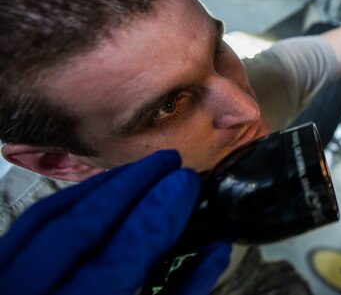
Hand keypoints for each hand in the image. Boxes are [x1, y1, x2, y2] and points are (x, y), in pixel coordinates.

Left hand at [0, 150, 230, 294]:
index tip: (185, 183)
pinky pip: (24, 233)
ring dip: (96, 192)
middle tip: (170, 165)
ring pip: (44, 223)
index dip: (157, 215)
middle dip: (129, 187)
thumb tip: (213, 253)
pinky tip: (96, 197)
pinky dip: (63, 209)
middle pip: (77, 230)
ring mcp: (7, 290)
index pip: (119, 261)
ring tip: (139, 173)